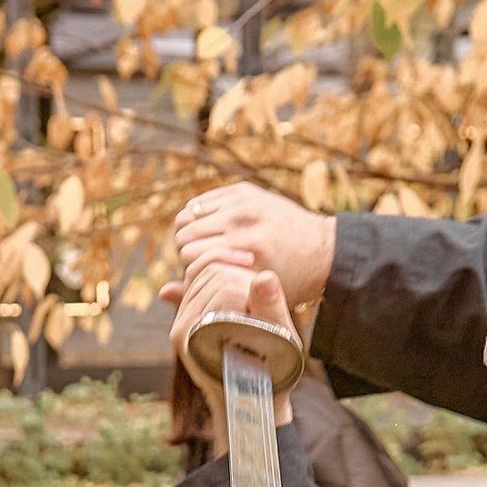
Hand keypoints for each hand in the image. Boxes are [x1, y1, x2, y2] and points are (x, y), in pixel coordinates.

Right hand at [165, 184, 335, 311]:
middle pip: (184, 234)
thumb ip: (204, 292)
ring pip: (188, 215)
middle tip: (201, 264)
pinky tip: (211, 230)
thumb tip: (162, 291)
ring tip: (204, 247)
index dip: (190, 271)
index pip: (189, 256)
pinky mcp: (244, 189)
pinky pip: (203, 200)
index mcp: (248, 250)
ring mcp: (244, 202)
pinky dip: (200, 216)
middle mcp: (244, 222)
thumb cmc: (285, 283)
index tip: (201, 278)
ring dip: (191, 233)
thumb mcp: (248, 296)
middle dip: (187, 252)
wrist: (323, 251)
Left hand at [172, 255, 298, 453]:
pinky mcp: (183, 321)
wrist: (250, 403)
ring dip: (232, 275)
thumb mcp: (280, 344)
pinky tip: (242, 292)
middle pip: (212, 273)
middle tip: (264, 297)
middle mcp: (184, 329)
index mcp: (203, 335)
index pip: (227, 286)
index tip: (270, 298)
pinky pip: (197, 283)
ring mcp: (180, 325)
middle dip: (243, 277)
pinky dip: (221, 279)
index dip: (254, 286)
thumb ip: (270, 309)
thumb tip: (264, 277)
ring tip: (254, 296)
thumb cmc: (273, 378)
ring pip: (202, 272)